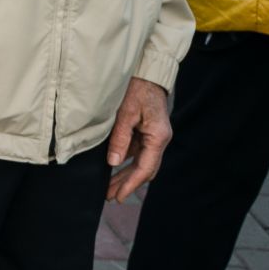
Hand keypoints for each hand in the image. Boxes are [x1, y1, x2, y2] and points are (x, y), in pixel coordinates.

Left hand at [106, 77, 171, 202]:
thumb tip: (113, 163)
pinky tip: (113, 167)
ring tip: (109, 186)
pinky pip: (137, 151)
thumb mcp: (125, 113)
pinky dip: (126, 160)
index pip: (145, 168)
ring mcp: (154, 136)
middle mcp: (159, 139)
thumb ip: (120, 138)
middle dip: (127, 183)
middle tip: (110, 196)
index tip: (118, 196)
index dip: (131, 184)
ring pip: (140, 161)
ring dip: (126, 174)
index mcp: (158, 137)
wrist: (147, 72)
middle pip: (144, 168)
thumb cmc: (137, 89)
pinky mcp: (147, 131)